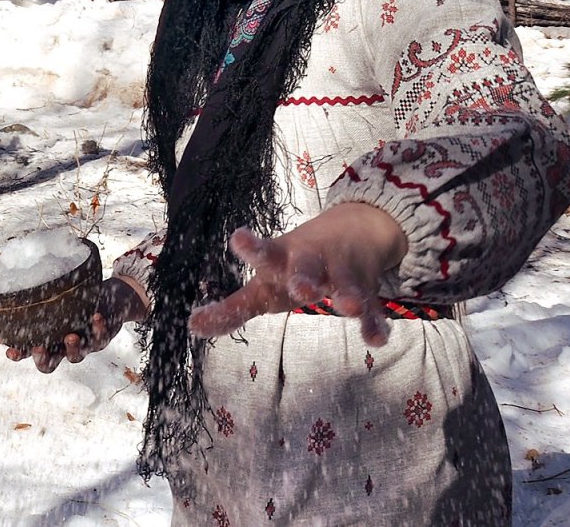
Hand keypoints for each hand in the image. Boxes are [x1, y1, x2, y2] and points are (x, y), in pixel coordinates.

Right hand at [6, 276, 148, 372]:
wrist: (111, 300)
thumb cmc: (78, 298)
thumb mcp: (59, 297)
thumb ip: (42, 296)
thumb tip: (15, 283)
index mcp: (49, 340)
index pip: (29, 352)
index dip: (19, 355)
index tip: (9, 351)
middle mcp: (63, 347)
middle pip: (50, 365)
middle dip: (42, 359)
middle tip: (38, 348)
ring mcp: (83, 345)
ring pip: (76, 356)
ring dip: (72, 348)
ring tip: (70, 336)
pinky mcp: (102, 338)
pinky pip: (101, 338)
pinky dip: (98, 328)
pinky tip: (96, 316)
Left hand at [188, 203, 406, 346]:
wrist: (352, 231)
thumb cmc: (295, 264)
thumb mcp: (265, 284)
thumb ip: (233, 308)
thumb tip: (192, 326)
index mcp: (282, 260)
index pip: (264, 254)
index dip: (251, 248)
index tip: (238, 237)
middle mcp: (311, 262)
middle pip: (306, 266)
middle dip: (304, 277)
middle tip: (302, 289)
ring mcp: (341, 273)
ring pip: (345, 283)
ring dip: (346, 294)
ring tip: (346, 307)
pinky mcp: (367, 289)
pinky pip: (374, 308)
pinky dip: (375, 322)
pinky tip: (377, 339)